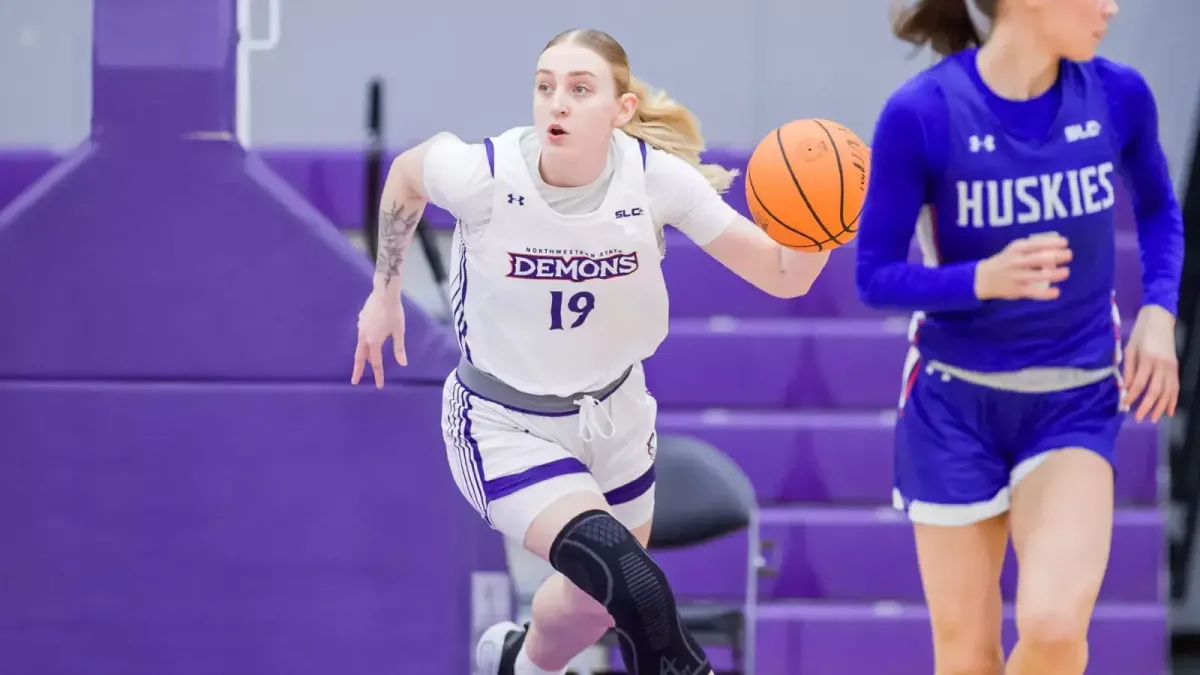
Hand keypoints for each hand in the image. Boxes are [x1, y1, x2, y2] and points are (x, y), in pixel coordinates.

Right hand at [351, 291, 406, 387]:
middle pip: (360, 357)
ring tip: (364, 363)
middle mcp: (363, 336)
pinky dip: (364, 342)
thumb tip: (403, 364)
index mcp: (373, 341)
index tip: (379, 385)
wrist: (384, 292)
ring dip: (362, 356)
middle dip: (358, 370)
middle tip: (355, 381)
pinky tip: (370, 338)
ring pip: (360, 346)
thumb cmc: (394, 312)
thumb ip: (399, 349)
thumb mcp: (399, 331)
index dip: (378, 375)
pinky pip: (361, 335)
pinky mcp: (360, 321)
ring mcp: (360, 328)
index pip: (375, 363)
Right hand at [974, 233, 1072, 300]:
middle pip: (1040, 258)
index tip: (1065, 243)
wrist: (984, 278)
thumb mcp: (1014, 249)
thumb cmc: (1005, 261)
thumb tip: (1057, 247)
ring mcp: (1017, 277)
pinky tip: (1056, 292)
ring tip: (1066, 272)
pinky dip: (1046, 293)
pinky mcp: (1018, 290)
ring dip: (1055, 274)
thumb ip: (1032, 247)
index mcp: (1016, 250)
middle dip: (1057, 256)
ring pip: (1039, 276)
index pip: (1037, 244)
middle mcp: (1016, 262)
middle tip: (1069, 255)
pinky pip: (1034, 292)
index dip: (1053, 243)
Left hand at [1122, 304, 1177, 422]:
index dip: (1132, 396)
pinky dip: (1173, 400)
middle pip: (1155, 390)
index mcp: (1147, 359)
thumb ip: (1128, 369)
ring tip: (1153, 419)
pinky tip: (1169, 411)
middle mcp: (1162, 365)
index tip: (1124, 406)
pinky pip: (1176, 387)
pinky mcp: (1176, 368)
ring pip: (1168, 392)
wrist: (1160, 321)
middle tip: (1138, 418)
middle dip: (1146, 406)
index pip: (1139, 383)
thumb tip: (1125, 388)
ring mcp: (1171, 367)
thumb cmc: (1140, 334)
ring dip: (1160, 407)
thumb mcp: (1129, 348)